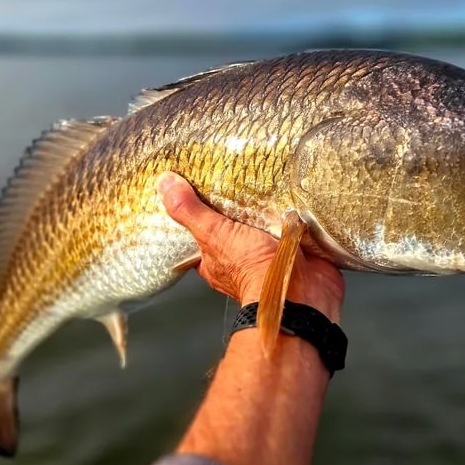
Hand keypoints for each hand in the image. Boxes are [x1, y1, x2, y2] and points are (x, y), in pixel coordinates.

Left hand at [156, 172, 344, 320]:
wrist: (299, 289)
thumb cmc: (253, 270)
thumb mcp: (214, 235)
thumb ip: (190, 211)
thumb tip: (164, 184)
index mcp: (216, 260)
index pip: (201, 235)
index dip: (200, 215)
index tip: (200, 188)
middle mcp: (242, 258)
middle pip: (234, 226)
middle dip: (238, 206)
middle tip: (237, 175)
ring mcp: (272, 254)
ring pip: (266, 223)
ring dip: (270, 206)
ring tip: (267, 175)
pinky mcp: (298, 247)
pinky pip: (296, 224)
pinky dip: (296, 211)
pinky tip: (293, 191)